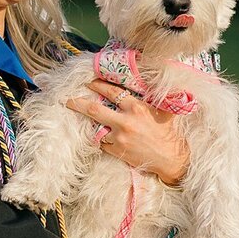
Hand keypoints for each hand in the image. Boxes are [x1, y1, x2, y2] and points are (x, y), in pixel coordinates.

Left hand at [66, 80, 189, 182]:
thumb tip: (148, 80)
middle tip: (67, 99)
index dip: (98, 85)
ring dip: (89, 123)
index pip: (112, 92)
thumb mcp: (163, 109)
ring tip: (79, 118)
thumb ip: (152, 95)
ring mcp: (119, 138)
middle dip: (78, 103)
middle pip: (94, 109)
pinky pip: (102, 142)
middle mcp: (125, 122)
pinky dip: (99, 137)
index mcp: (136, 108)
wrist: (171, 158)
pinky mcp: (117, 151)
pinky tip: (96, 133)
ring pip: (96, 127)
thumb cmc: (167, 131)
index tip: (89, 82)